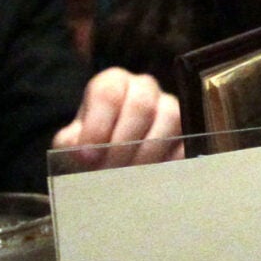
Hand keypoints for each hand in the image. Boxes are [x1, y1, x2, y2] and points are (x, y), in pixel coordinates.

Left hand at [52, 68, 183, 168]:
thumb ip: (72, 143)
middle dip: (124, 143)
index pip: (108, 93)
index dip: (98, 126)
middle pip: (141, 105)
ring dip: (149, 152)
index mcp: (113, 83)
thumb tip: (85, 151)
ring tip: (132, 176)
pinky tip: (153, 178)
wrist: (110, 159)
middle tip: (111, 170)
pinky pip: (188, 139)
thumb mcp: (73, 142)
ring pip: (171, 117)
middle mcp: (144, 87)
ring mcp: (170, 105)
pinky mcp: (189, 129)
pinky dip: (171, 160)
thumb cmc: (91, 145)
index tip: (88, 156)